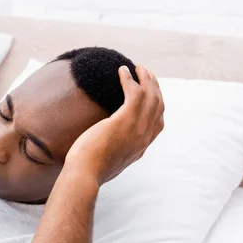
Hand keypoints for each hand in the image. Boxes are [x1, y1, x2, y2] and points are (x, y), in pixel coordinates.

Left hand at [66, 65, 164, 184]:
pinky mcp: (124, 121)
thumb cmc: (88, 170)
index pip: (158, 123)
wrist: (84, 175)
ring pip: (150, 96)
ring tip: (137, 67)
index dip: (156, 104)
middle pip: (158, 105)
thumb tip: (105, 148)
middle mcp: (143, 137)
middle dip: (154, 86)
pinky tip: (122, 71)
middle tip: (145, 73)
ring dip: (145, 78)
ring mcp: (136, 129)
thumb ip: (113, 152)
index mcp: (140, 147)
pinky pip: (134, 93)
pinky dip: (129, 79)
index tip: (150, 92)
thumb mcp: (108, 162)